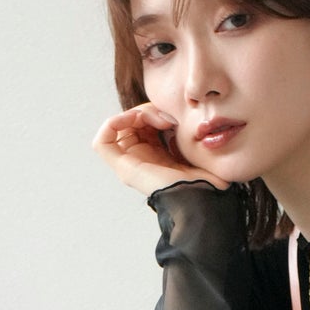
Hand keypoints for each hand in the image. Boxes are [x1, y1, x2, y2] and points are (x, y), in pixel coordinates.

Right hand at [90, 101, 233, 197]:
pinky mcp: (123, 169)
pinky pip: (102, 142)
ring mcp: (130, 165)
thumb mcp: (197, 150)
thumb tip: (184, 114)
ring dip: (135, 114)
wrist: (203, 199)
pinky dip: (114, 123)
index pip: (144, 124)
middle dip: (147, 111)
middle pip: (131, 123)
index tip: (174, 116)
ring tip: (160, 119)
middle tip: (168, 116)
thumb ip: (187, 133)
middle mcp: (141, 159)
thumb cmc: (207, 181)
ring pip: (119, 127)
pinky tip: (137, 118)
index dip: (155, 112)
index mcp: (158, 155)